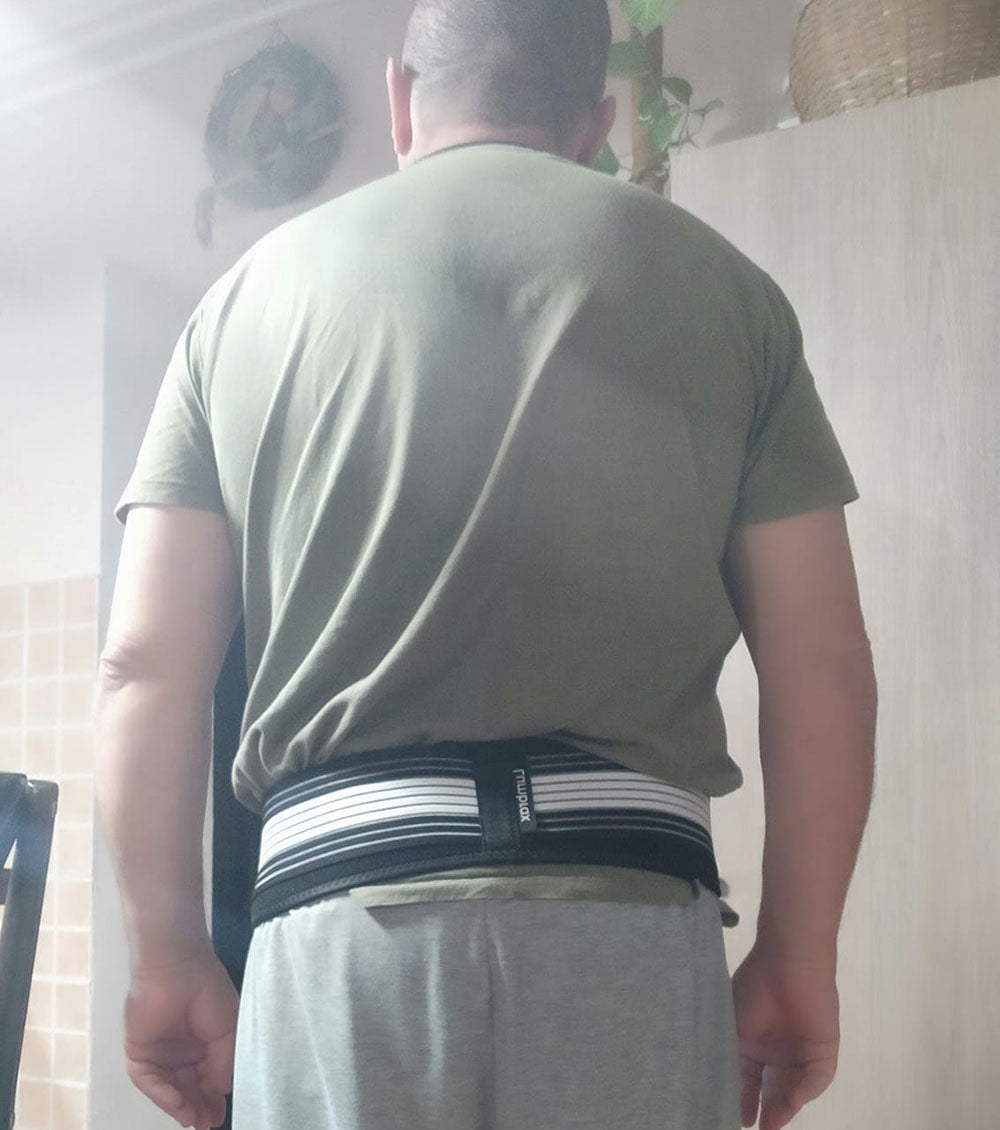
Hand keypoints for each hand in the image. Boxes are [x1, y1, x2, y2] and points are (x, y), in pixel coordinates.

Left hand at [124, 948, 238, 1129]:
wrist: (179, 969)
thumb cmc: (208, 993)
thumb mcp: (228, 1029)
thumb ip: (223, 1063)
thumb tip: (221, 1092)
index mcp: (203, 1044)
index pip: (208, 1078)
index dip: (214, 1098)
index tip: (221, 1117)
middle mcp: (181, 1052)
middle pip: (188, 1087)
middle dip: (198, 1107)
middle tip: (209, 1123)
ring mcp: (159, 1053)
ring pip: (168, 1088)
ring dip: (180, 1105)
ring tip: (194, 1119)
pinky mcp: (139, 1052)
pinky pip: (148, 1079)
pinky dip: (161, 1093)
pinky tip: (177, 1102)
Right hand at [730, 945, 839, 1129]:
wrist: (787, 964)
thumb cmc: (754, 990)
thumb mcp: (733, 1026)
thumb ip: (732, 1058)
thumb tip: (726, 1087)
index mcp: (753, 1042)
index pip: (749, 1080)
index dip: (744, 1100)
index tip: (737, 1119)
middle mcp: (777, 1049)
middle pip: (773, 1089)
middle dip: (766, 1110)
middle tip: (757, 1127)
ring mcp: (801, 1050)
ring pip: (794, 1088)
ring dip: (784, 1107)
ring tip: (770, 1125)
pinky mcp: (823, 1049)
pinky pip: (816, 1078)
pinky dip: (804, 1092)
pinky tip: (791, 1102)